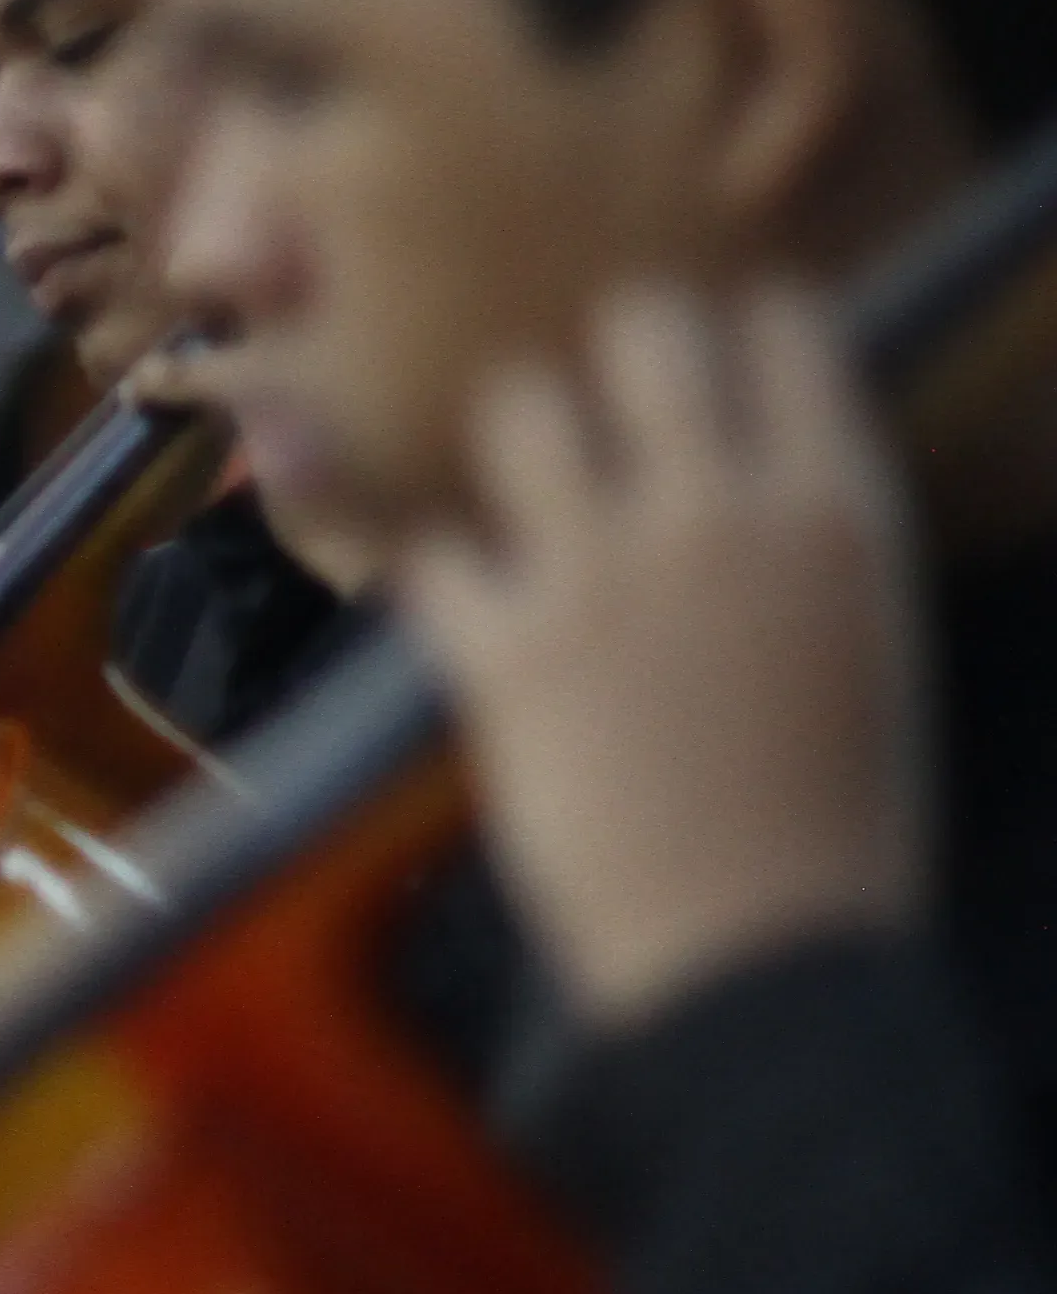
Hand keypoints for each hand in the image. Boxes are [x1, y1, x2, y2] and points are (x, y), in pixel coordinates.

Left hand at [404, 291, 928, 1030]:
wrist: (756, 964)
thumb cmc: (828, 824)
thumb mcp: (862, 647)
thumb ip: (799, 538)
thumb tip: (739, 461)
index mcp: (836, 515)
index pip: (785, 331)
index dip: (736, 329)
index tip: (710, 351)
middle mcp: (716, 517)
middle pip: (643, 330)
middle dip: (612, 349)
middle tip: (600, 403)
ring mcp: (599, 577)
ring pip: (519, 407)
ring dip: (512, 440)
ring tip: (522, 494)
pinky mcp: (501, 651)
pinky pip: (432, 551)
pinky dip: (440, 578)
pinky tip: (464, 608)